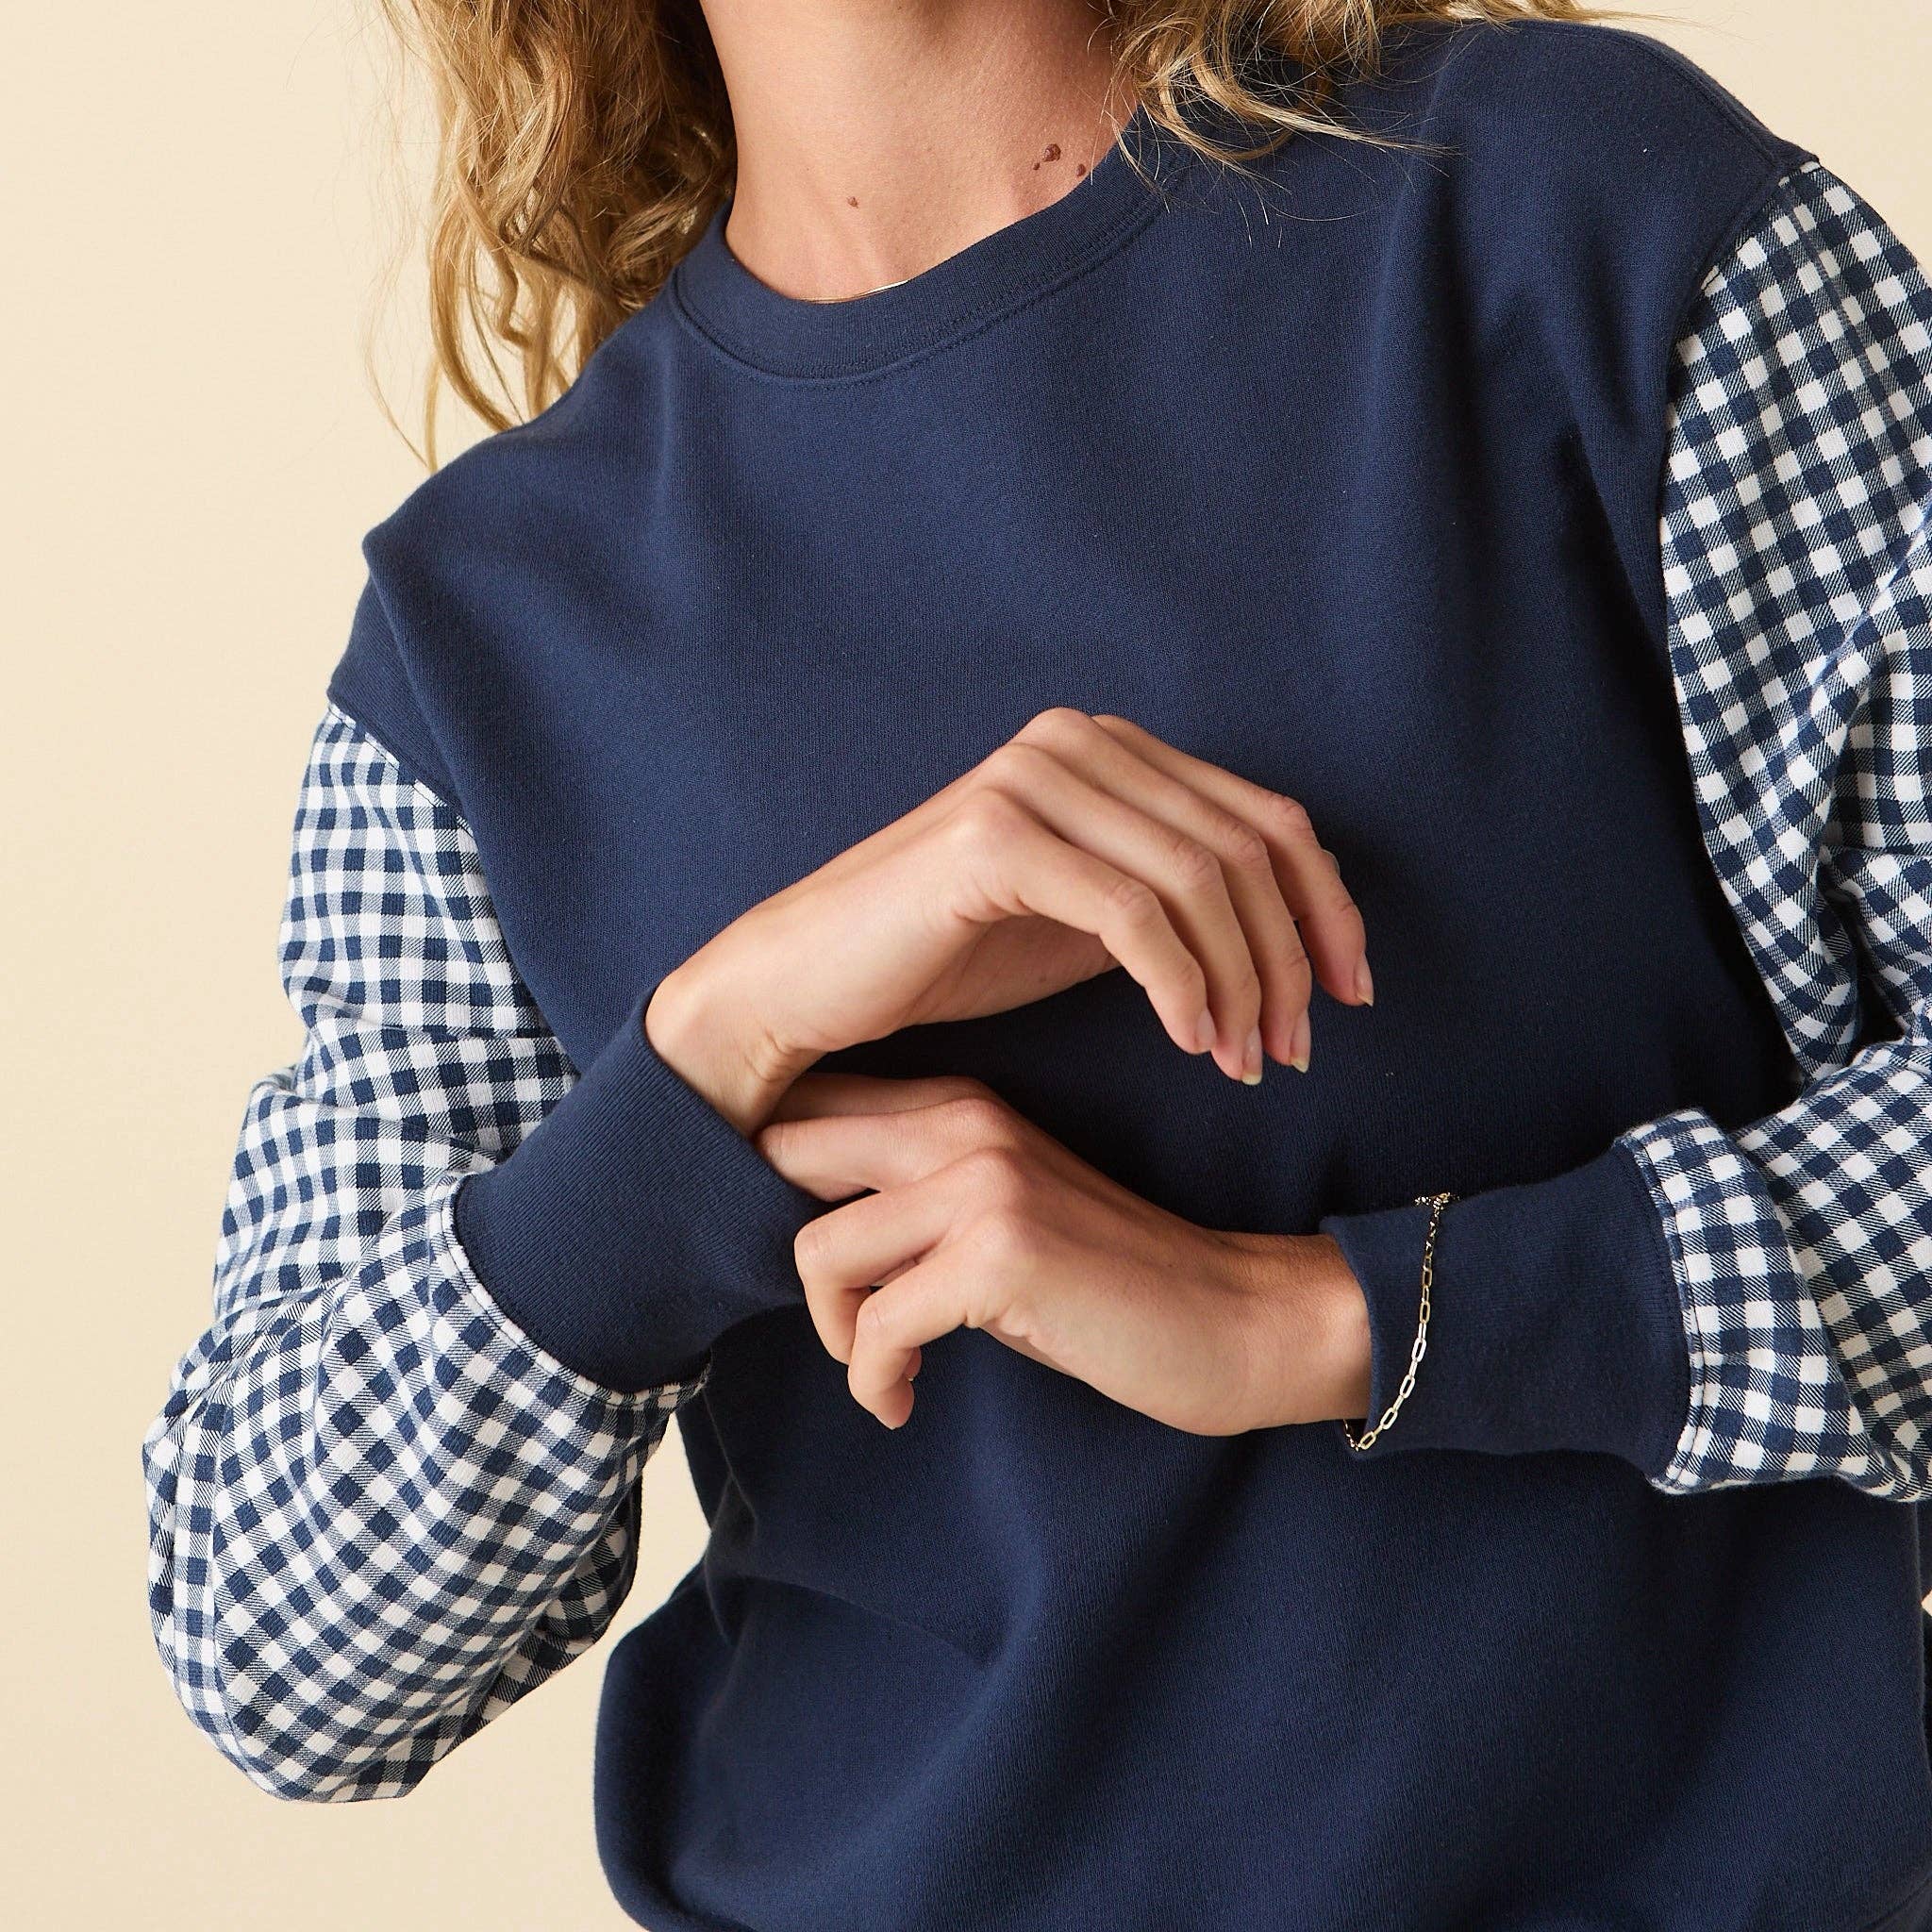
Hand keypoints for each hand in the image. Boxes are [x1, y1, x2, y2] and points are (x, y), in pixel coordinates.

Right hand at [647, 708, 1370, 1131]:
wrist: (809, 981)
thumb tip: (1298, 928)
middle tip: (1295, 1050)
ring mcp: (1032, 778)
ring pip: (1200, 882)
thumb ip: (1176, 899)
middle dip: (1291, 959)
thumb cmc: (946, 958)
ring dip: (1244, 986)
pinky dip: (1183, 988)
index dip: (1327, 908)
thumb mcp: (1088, 920)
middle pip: (1248, 848)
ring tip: (1247, 1062)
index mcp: (1107, 747)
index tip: (1350, 995)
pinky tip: (1193, 1043)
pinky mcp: (996, 835)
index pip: (1266, 817)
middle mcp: (1076, 742)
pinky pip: (1134, 915)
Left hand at [755, 1071, 1372, 1434]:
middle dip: (775, 1242)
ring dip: (836, 1330)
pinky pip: (878, 1327)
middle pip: (785, 1149)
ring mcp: (981, 1183)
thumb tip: (796, 1228)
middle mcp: (962, 1123)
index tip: (790, 1251)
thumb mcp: (998, 1218)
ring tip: (883, 1367)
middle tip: (835, 1314)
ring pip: (817, 1249)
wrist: (1232, 1319)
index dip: (761, 1169)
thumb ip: (912, 1199)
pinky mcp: (1000, 1254)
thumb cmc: (1107, 1285)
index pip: (810, 1104)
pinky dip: (875, 1379)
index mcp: (959, 1104)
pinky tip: (906, 1399)